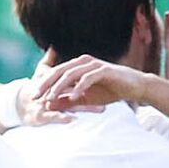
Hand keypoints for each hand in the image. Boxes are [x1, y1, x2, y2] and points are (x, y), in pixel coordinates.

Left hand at [31, 58, 151, 115]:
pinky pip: (88, 78)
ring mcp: (94, 65)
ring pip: (71, 74)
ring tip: (50, 98)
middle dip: (46, 84)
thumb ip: (69, 101)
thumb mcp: (86, 99)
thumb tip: (50, 105)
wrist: (134, 88)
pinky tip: (72, 97)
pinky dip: (79, 87)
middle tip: (35, 96)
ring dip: (60, 86)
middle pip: (60, 71)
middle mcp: (84, 62)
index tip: (34, 96)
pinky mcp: (104, 70)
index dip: (44, 84)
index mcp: (78, 66)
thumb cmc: (111, 92)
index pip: (57, 73)